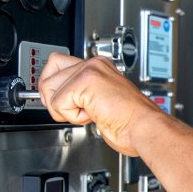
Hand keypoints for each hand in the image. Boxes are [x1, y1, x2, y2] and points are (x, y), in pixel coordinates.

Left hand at [38, 53, 161, 155]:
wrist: (145, 127)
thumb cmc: (131, 121)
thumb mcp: (101, 100)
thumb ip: (82, 92)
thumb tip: (57, 96)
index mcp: (99, 66)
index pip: (57, 65)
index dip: (54, 88)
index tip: (65, 102)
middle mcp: (94, 64)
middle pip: (47, 75)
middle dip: (54, 100)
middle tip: (77, 109)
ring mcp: (90, 70)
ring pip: (48, 89)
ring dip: (65, 109)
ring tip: (89, 112)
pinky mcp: (85, 81)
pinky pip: (58, 103)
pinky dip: (72, 116)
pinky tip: (93, 115)